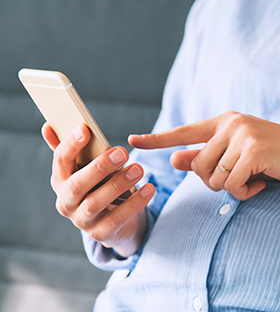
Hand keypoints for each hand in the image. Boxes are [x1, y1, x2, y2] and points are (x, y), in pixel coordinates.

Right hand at [42, 123, 154, 256]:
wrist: (112, 222)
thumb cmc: (98, 186)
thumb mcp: (87, 168)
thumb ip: (73, 150)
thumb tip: (48, 126)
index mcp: (61, 180)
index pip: (60, 161)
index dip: (70, 145)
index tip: (85, 129)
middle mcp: (66, 202)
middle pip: (77, 184)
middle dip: (100, 167)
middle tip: (122, 152)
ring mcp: (82, 220)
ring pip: (96, 203)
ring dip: (118, 184)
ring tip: (139, 169)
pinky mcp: (101, 234)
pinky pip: (117, 219)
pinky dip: (134, 204)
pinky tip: (149, 189)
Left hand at [129, 111, 279, 199]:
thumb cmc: (276, 157)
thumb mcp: (238, 155)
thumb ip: (206, 155)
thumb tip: (175, 160)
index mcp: (224, 121)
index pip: (183, 131)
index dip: (157, 139)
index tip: (132, 142)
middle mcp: (230, 123)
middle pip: (197, 166)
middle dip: (215, 181)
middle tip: (242, 176)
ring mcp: (242, 135)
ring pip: (213, 178)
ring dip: (233, 187)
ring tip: (256, 176)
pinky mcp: (253, 150)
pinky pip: (231, 185)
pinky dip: (245, 192)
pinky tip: (264, 181)